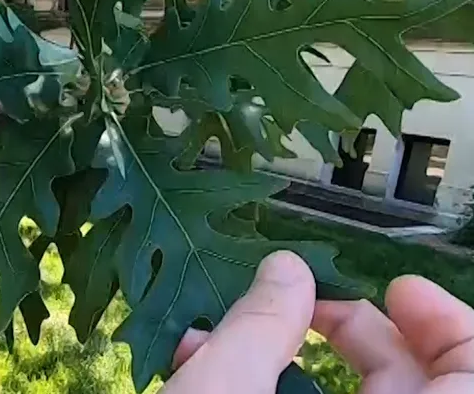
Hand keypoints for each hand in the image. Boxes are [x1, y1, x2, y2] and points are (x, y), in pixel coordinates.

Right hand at [163, 251, 473, 393]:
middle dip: (344, 324)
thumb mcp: (223, 392)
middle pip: (406, 382)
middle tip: (294, 297)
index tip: (398, 287)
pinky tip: (204, 369)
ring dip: (281, 356)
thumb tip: (286, 270)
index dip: (447, 321)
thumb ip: (259, 325)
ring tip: (220, 329)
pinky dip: (261, 388)